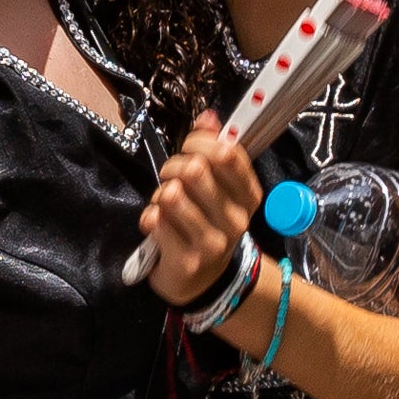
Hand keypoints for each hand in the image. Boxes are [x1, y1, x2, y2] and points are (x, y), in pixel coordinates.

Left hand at [139, 110, 269, 309]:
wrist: (204, 281)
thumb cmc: (208, 224)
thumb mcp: (220, 188)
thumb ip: (214, 150)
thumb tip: (207, 117)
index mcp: (249, 196)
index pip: (226, 152)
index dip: (199, 142)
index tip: (188, 148)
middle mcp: (236, 219)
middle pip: (194, 169)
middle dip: (172, 167)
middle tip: (170, 178)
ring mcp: (212, 242)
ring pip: (171, 194)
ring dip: (160, 194)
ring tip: (165, 204)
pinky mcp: (186, 259)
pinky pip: (154, 219)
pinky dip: (150, 217)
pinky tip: (158, 225)